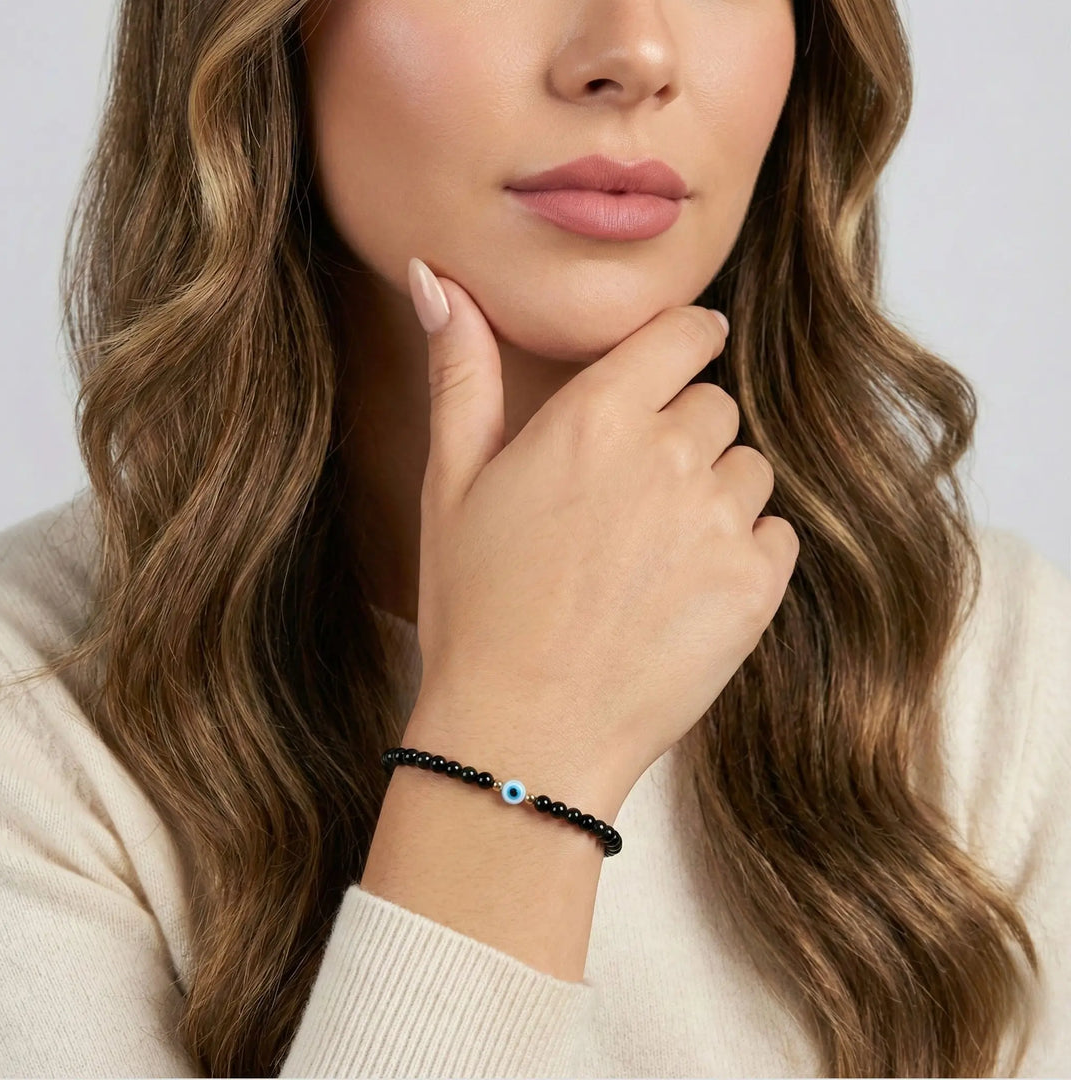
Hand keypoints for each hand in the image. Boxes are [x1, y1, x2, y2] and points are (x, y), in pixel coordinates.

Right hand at [407, 257, 798, 803]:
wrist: (522, 733)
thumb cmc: (476, 608)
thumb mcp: (450, 482)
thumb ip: (461, 370)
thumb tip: (433, 275)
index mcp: (594, 417)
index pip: (686, 333)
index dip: (684, 344)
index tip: (676, 364)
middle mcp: (668, 455)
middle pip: (715, 405)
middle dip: (683, 435)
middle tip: (630, 501)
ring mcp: (718, 522)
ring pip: (749, 470)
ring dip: (713, 496)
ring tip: (652, 557)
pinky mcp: (755, 587)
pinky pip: (776, 536)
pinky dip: (743, 554)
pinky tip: (684, 593)